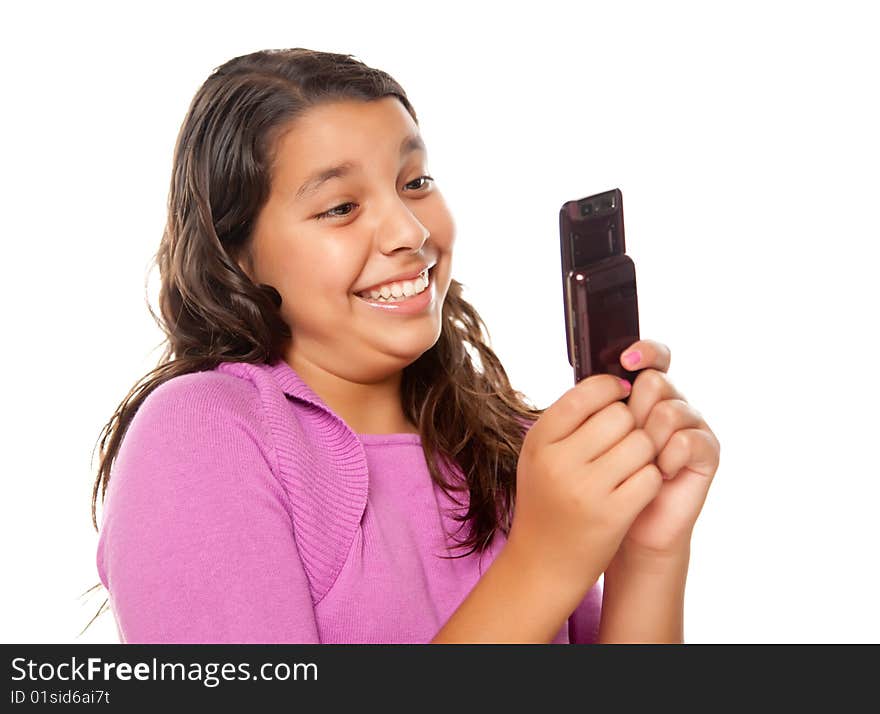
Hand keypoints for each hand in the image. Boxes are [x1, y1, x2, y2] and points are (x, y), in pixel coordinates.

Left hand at [614, 339, 720, 557]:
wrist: (625, 528)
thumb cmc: (603, 481)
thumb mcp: (592, 439)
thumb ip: (598, 406)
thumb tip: (597, 375)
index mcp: (645, 394)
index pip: (653, 356)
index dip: (645, 351)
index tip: (625, 360)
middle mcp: (671, 404)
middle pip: (655, 382)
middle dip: (634, 411)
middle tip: (626, 439)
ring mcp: (692, 426)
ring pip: (669, 410)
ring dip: (648, 439)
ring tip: (641, 462)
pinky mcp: (707, 451)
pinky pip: (687, 440)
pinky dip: (668, 458)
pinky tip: (660, 473)